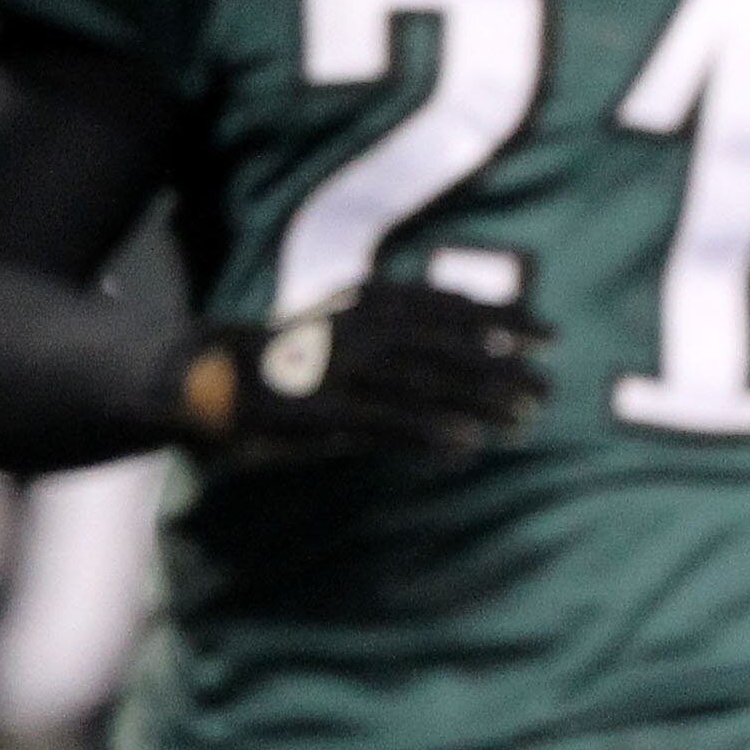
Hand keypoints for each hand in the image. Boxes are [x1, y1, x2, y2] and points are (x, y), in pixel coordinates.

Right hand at [176, 279, 550, 460]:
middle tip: (548, 387)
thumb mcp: (346, 330)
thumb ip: (402, 334)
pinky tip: (468, 446)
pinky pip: (383, 422)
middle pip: (443, 342)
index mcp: (361, 304)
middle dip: (501, 363)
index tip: (549, 332)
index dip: (500, 315)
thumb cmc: (288, 361)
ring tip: (527, 418)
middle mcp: (353, 330)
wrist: (199, 377)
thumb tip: (479, 352)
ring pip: (422, 380)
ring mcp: (336, 370)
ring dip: (478, 399)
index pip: (443, 303)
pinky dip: (428, 432)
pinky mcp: (317, 413)